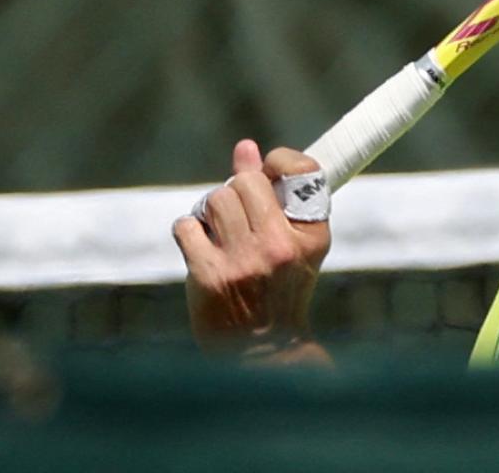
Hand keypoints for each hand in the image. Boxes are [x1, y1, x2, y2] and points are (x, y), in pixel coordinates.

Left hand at [173, 140, 332, 363]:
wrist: (264, 352)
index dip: (276, 162)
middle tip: (238, 218)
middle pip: (244, 182)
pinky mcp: (209, 275)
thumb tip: (244, 146)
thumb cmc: (280, 290)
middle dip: (236, 193)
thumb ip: (272, 195)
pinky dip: (189, 233)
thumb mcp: (293, 244)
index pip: (300, 169)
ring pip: (214, 199)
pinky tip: (201, 250)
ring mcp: (243, 261)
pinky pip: (187, 225)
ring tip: (220, 236)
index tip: (267, 173)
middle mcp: (280, 246)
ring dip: (212, 213)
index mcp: (311, 236)